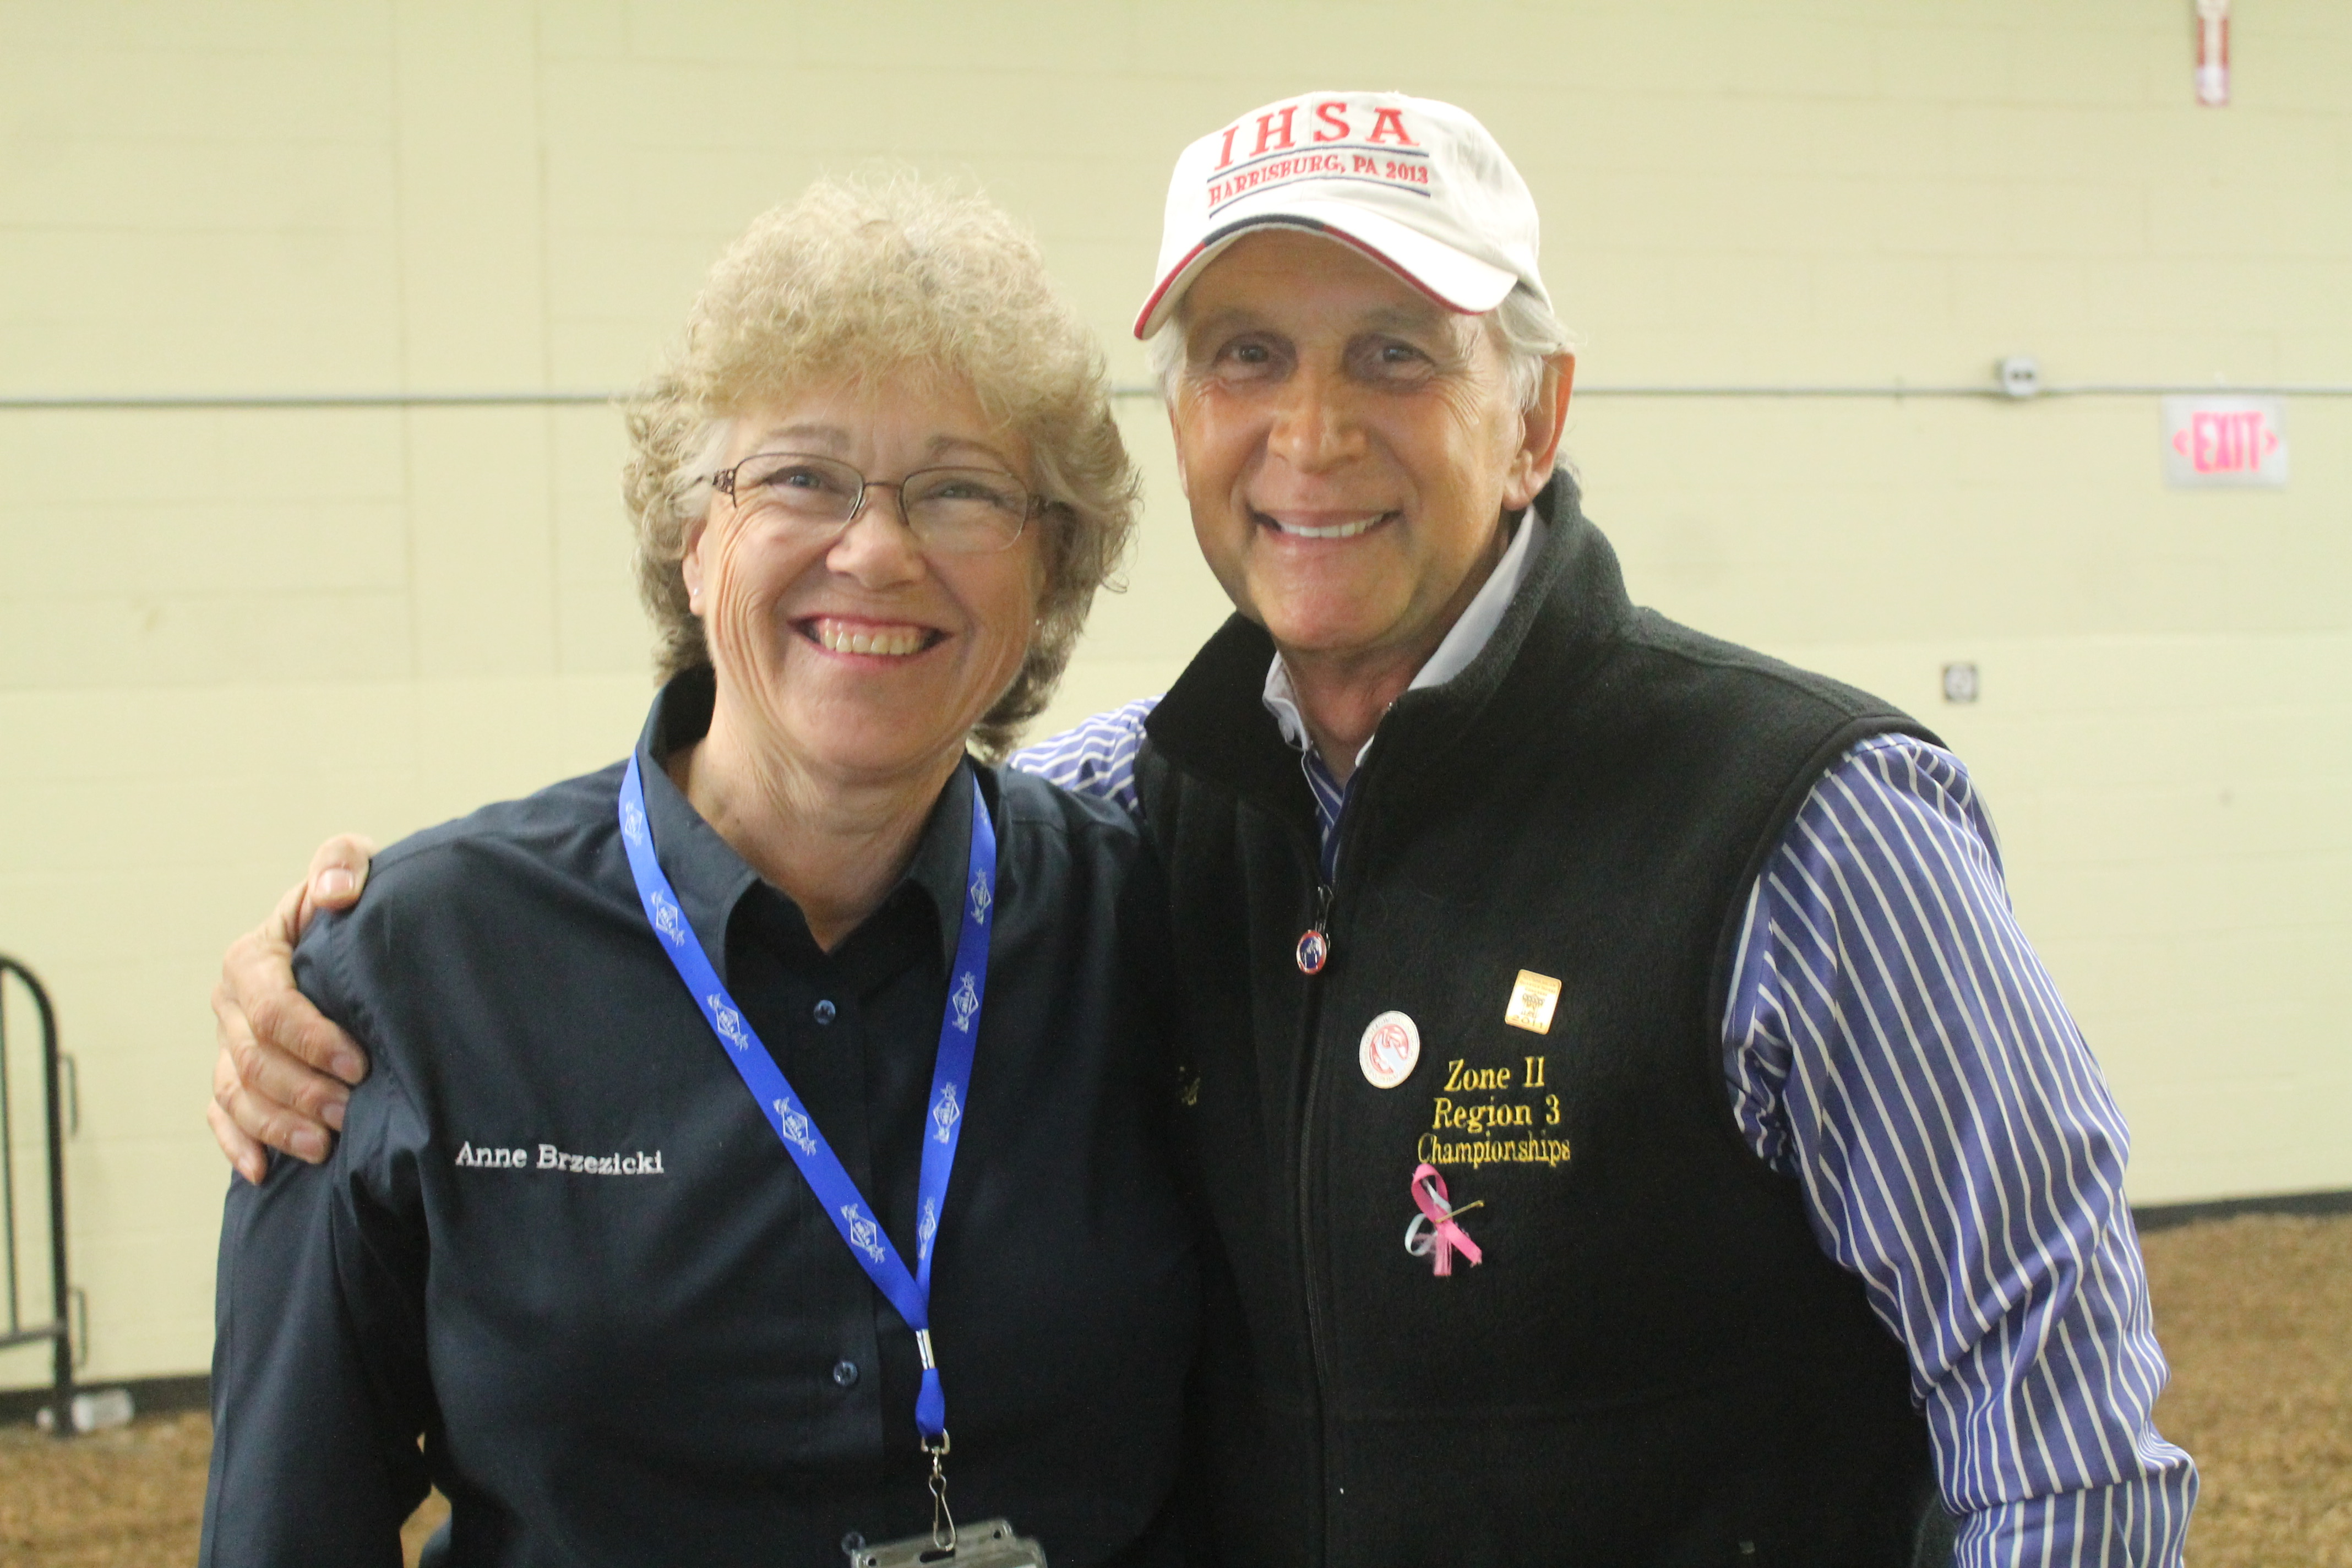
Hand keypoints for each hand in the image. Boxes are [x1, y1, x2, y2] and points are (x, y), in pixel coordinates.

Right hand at [208, 835, 378, 1182]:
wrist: (350, 937)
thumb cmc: (356, 905)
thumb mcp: (354, 871)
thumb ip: (342, 864)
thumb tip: (336, 892)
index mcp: (255, 957)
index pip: (271, 1006)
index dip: (311, 1038)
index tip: (359, 1062)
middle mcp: (232, 1003)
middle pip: (253, 1059)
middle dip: (302, 1091)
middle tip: (351, 1113)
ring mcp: (229, 1043)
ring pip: (237, 1095)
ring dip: (278, 1126)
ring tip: (325, 1147)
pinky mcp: (233, 1076)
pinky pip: (221, 1117)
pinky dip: (239, 1145)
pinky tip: (263, 1171)